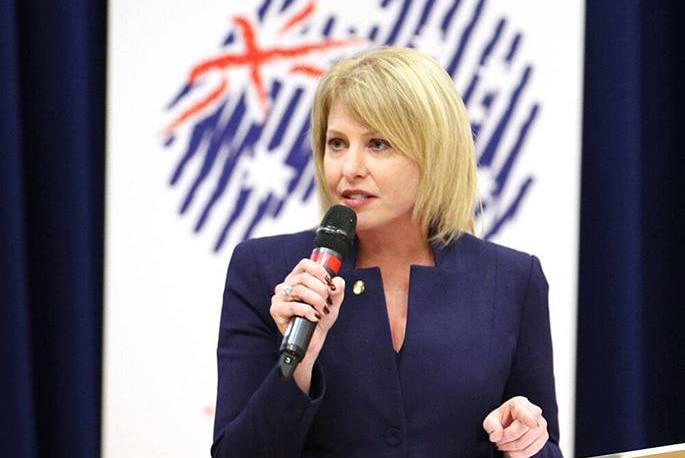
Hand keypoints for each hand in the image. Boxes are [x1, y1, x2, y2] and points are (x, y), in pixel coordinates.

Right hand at [270, 259, 344, 391]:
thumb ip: (337, 289)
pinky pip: (292, 306)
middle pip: (304, 277)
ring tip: (322, 311)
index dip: (319, 271)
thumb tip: (337, 281)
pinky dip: (307, 311)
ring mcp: (279, 298)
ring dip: (315, 300)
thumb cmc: (320, 318)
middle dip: (321, 290)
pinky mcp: (276, 310)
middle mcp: (286, 286)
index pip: (305, 264)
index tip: (329, 282)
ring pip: (298, 290)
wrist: (313, 340)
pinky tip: (314, 317)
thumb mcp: (333, 302)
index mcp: (297, 279)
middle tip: (327, 302)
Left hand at [482, 396, 548, 457]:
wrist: (510, 428)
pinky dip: (518, 454)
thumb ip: (492, 426)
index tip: (533, 425)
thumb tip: (497, 435)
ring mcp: (541, 424)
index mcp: (520, 403)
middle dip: (506, 439)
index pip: (524, 412)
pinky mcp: (544, 436)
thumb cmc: (500, 422)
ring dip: (510, 448)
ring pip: (525, 443)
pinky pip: (531, 451)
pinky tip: (511, 450)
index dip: (528, 418)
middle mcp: (534, 411)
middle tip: (497, 442)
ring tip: (502, 445)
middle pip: (521, 431)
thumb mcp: (491, 421)